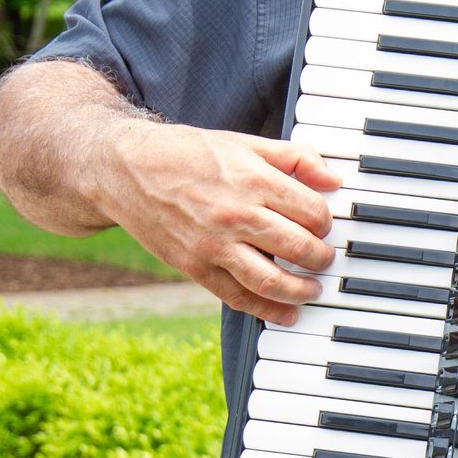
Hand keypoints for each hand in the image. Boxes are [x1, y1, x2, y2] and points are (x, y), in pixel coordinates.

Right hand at [101, 121, 341, 323]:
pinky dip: (267, 310)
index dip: (326, 223)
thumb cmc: (189, 153)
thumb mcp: (245, 143)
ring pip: (271, 280)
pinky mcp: (194, 267)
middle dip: (322, 259)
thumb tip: (333, 178)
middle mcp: (236, 215)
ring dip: (301, 291)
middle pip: (298, 247)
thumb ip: (294, 157)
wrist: (124, 169)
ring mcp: (213, 245)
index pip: (312, 212)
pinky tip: (286, 314)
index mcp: (254, 180)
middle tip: (326, 260)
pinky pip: (237, 297)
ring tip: (314, 290)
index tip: (325, 226)